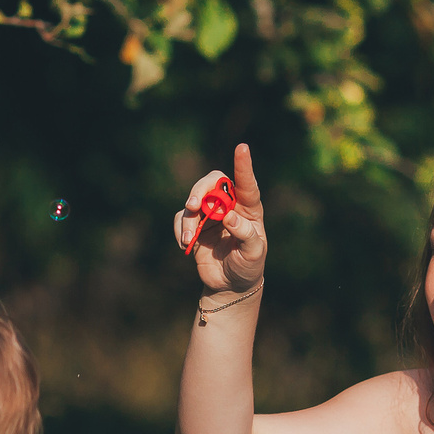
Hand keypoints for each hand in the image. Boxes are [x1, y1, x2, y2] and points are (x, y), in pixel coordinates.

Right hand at [174, 144, 267, 295]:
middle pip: (212, 183)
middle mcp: (228, 206)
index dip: (243, 165)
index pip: (246, 184)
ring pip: (193, 202)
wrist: (229, 285)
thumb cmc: (248, 266)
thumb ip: (245, 234)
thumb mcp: (254, 253)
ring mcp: (209, 215)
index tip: (242, 148)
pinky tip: (185, 244)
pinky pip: (180, 219)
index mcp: (249, 209)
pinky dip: (179, 229)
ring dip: (188, 218)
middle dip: (200, 189)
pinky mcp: (193, 226)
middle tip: (193, 204)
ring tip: (188, 238)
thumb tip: (229, 216)